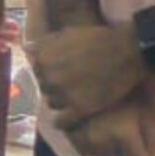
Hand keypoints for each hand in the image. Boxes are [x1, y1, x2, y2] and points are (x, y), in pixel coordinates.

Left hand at [33, 23, 149, 126]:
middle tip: (70, 85)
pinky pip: (62, 121)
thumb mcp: (65, 33)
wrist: (126, 51)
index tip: (59, 73)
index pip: (36, 71)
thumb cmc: (97, 39)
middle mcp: (49, 77)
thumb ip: (44, 44)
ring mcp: (64, 93)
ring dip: (61, 101)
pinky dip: (64, 122)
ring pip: (52, 103)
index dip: (48, 72)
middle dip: (55, 86)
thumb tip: (27, 50)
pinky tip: (70, 118)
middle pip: (44, 87)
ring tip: (74, 98)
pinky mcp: (80, 108)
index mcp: (43, 58)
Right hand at [62, 94, 154, 155]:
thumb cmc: (131, 91)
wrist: (104, 70)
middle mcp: (100, 139)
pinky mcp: (68, 131)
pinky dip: (91, 150)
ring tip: (114, 143)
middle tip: (129, 146)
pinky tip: (98, 138)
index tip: (145, 149)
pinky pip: (82, 152)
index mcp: (122, 134)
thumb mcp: (148, 113)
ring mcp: (81, 136)